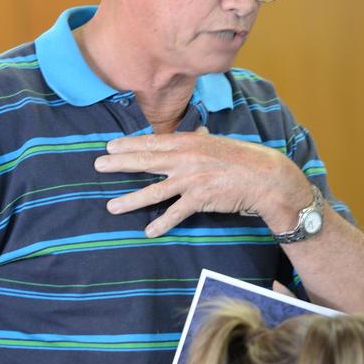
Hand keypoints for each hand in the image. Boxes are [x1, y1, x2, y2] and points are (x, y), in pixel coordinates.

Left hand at [94, 129, 312, 235]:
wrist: (264, 177)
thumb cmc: (242, 159)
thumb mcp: (217, 144)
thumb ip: (201, 140)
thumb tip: (194, 133)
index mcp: (189, 142)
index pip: (152, 142)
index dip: (129, 144)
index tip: (110, 146)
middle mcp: (186, 159)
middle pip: (146, 162)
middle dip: (120, 164)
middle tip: (98, 165)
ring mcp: (192, 180)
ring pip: (154, 191)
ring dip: (131, 200)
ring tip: (112, 206)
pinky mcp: (200, 199)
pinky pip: (176, 213)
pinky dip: (162, 223)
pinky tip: (149, 231)